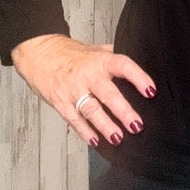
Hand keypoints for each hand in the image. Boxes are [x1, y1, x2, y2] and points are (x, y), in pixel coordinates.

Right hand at [11, 34, 156, 147]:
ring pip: (92, 110)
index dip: (138, 77)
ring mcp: (73, 90)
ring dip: (105, 125)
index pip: (123, 66)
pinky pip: (75, 119)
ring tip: (118, 137)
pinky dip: (85, 131)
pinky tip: (96, 141)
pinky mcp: (61, 102)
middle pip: (108, 94)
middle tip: (136, 125)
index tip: (151, 91)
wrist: (38, 52)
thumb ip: (113, 55)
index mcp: (100, 60)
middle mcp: (88, 75)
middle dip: (123, 111)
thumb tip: (137, 59)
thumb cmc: (68, 52)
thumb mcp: (94, 48)